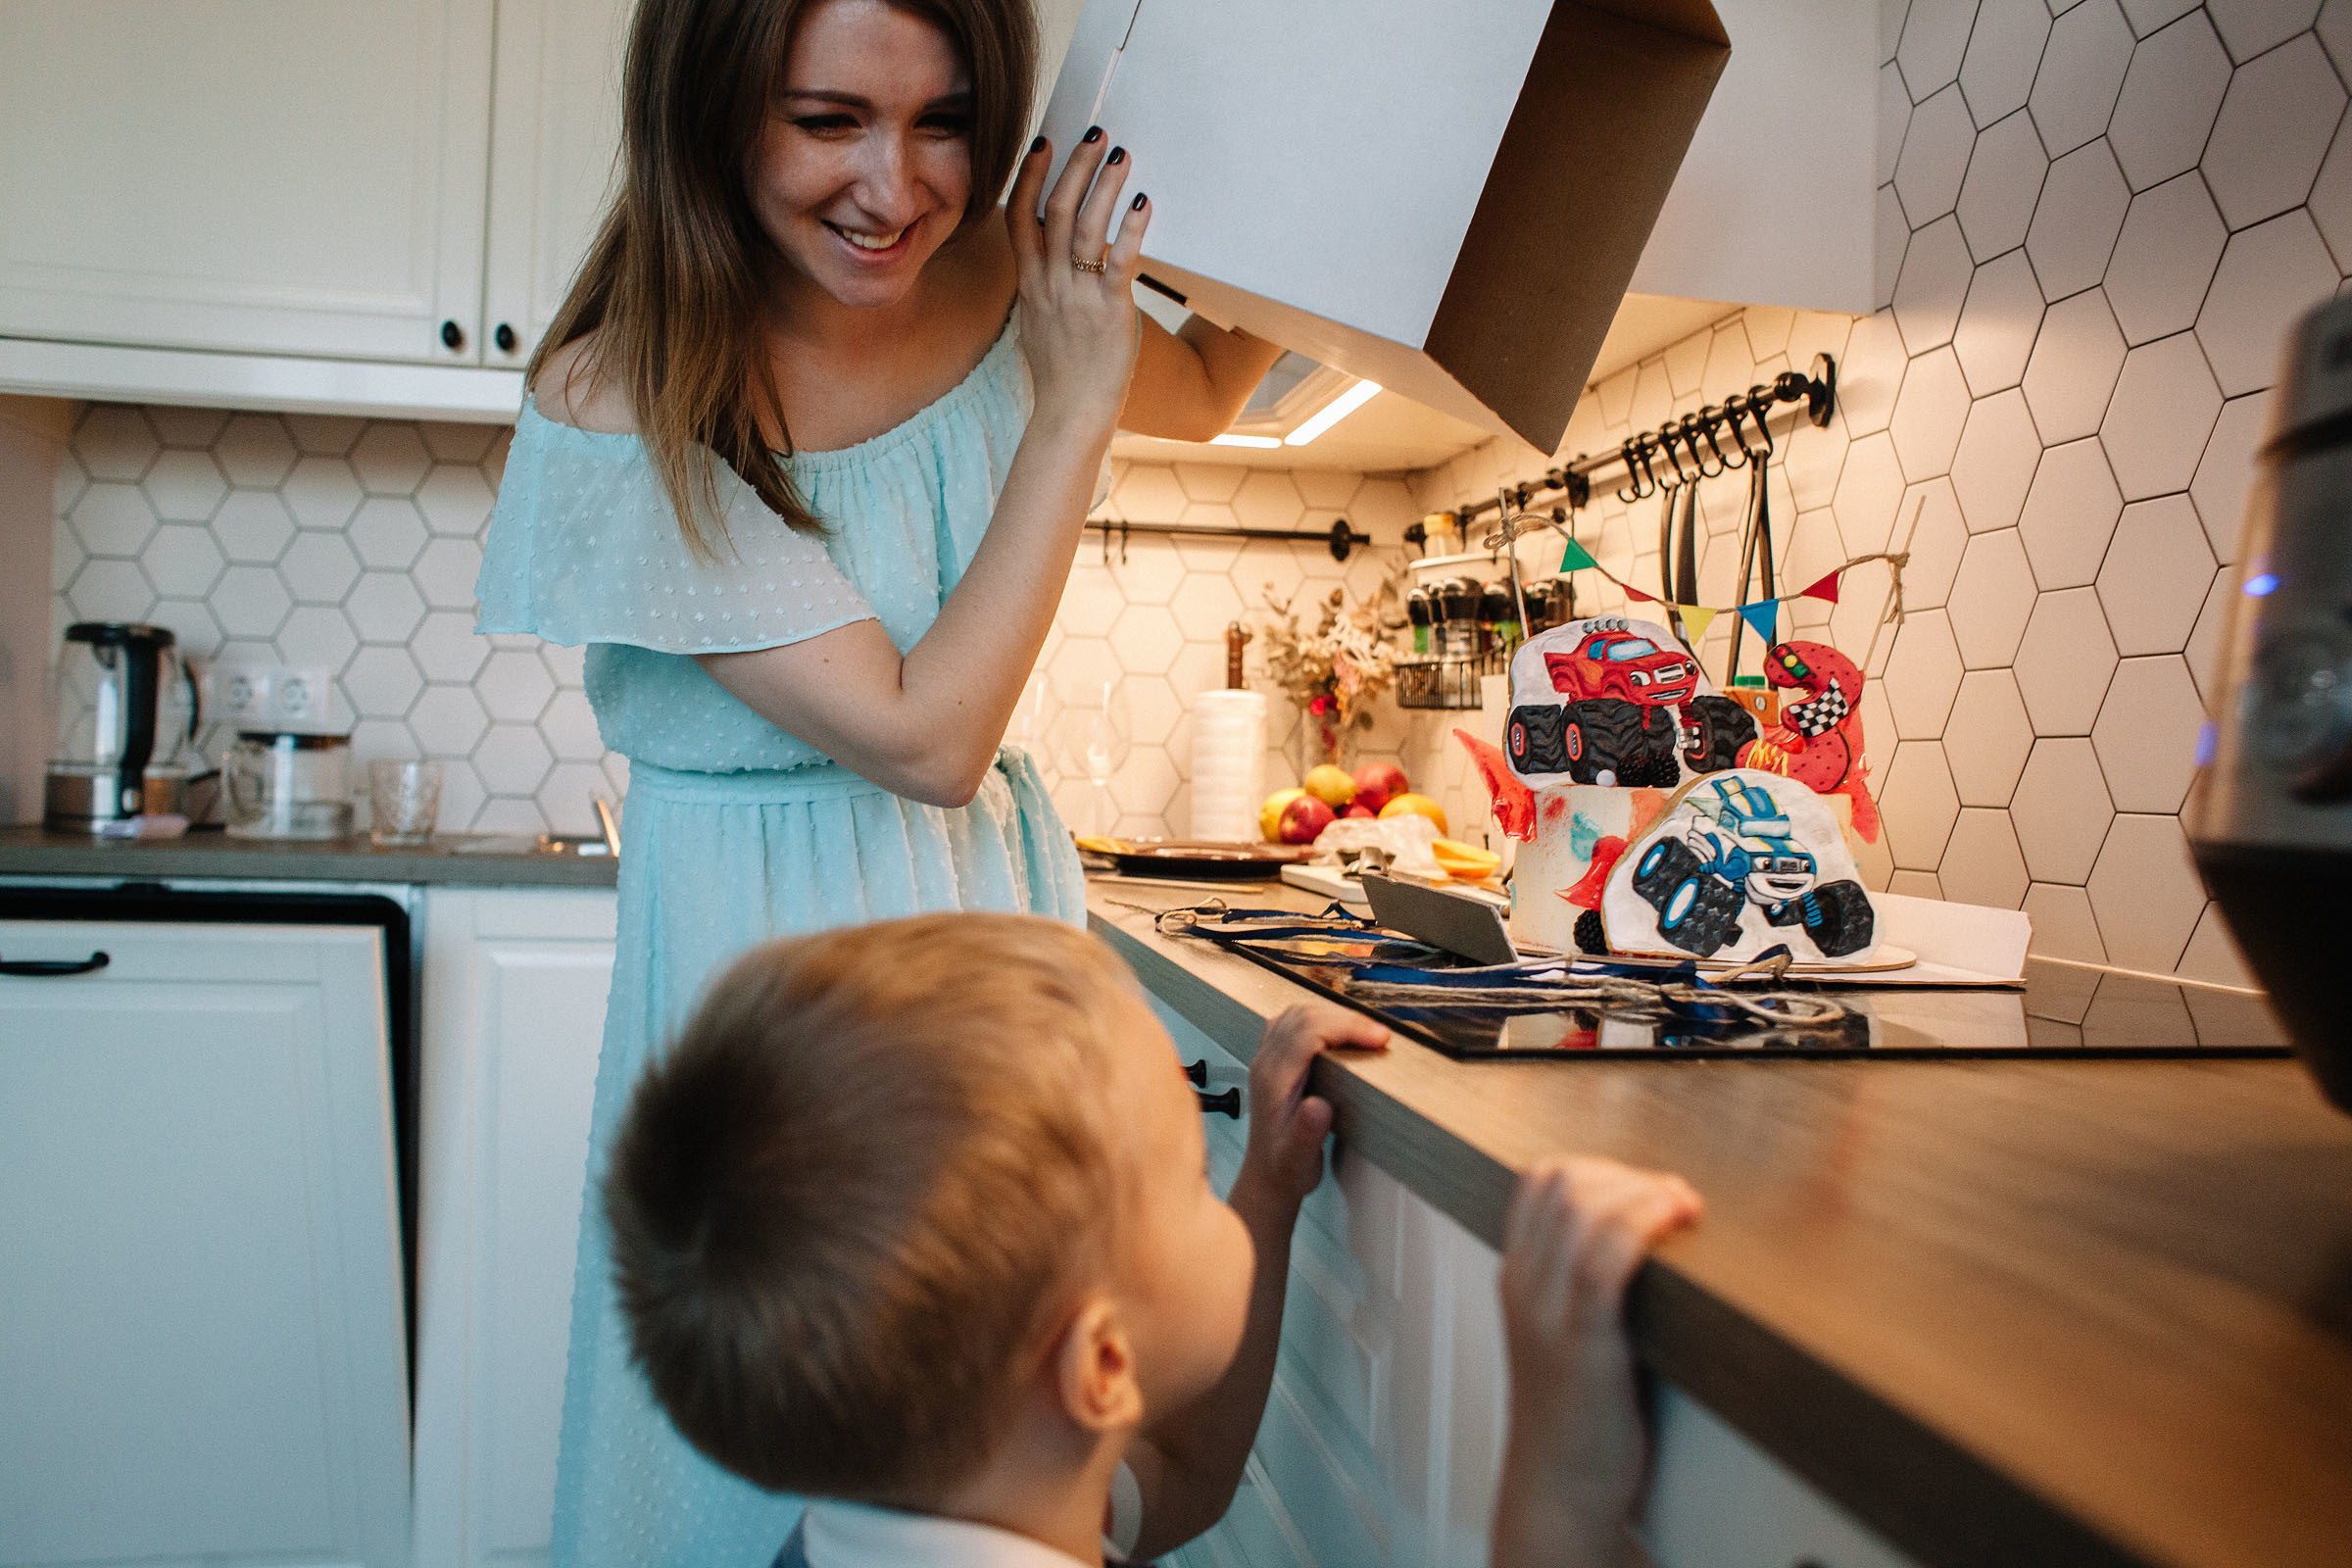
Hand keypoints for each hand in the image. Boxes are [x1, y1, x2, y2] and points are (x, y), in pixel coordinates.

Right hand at [1003, 129, 1148, 429]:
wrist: (1072, 413)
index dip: (1030, 176)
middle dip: (1075, 166)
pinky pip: (1119, 260)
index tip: (1044, 143)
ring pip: (1087, 226)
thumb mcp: (1037, 322)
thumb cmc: (1061, 372)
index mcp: (1030, 283)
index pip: (1019, 217)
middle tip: (1094, 134)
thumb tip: (1049, 259)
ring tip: (1121, 155)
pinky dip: (1131, 228)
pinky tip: (1143, 203)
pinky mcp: (1109, 310)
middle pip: (1056, 210)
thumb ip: (1041, 286)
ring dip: (1105, 185)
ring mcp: (1078, 296)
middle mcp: (1049, 283)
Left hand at [1231, 1002, 1389, 1216]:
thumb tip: (1319, 1105)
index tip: (1379, 1039)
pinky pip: (1293, 1022)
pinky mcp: (1274, 1059)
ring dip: (1335, 1014)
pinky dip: (1321, 1018)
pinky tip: (1340, 1032)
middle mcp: (1266, 1063)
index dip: (1346, 1027)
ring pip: (1298, 1013)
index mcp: (1273, 1080)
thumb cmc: (1285, 1168)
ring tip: (1366, 1032)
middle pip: (1304, 1015)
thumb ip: (1307, 1133)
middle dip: (1347, 1018)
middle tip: (1381, 1036)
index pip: (1308, 1032)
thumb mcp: (1298, 1159)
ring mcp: (1267, 1058)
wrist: (1268, 1175)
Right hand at [1492, 1157, 1701, 1567]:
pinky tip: (1675, 1227)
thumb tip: (1644, 1234)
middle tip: (1675, 1199)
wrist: (1560, 1487)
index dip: (1598, 1167)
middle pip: (1565, 1182)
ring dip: (1644, 1192)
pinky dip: (1643, 1226)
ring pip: (1584, 1209)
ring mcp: (1547, 1312)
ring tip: (1683, 1209)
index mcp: (1516, 1276)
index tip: (1645, 1188)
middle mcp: (1524, 1284)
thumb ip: (1583, 1282)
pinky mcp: (1582, 1342)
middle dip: (1629, 1174)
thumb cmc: (1577, 1415)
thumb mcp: (1564, 1332)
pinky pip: (1605, 1260)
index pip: (1538, 1180)